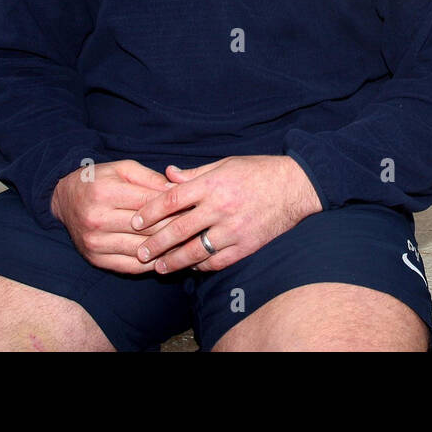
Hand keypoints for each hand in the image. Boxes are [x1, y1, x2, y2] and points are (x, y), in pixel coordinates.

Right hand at [50, 159, 183, 273]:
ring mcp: (95, 242)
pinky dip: (153, 264)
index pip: (149, 203)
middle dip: (176, 228)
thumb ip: (151, 179)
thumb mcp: (123, 169)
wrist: (64, 200)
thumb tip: (178, 191)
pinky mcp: (95, 259)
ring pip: (142, 249)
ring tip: (190, 244)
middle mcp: (97, 220)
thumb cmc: (99, 180)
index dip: (176, 206)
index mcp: (105, 193)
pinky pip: (131, 266)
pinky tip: (169, 257)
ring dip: (168, 249)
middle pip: (148, 229)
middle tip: (199, 228)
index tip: (196, 208)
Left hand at [130, 155, 321, 273]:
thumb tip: (167, 175)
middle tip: (139, 253)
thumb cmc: (258, 171)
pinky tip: (190, 267)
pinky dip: (201, 266)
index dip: (150, 212)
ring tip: (159, 267)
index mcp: (213, 184)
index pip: (172, 199)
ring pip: (195, 251)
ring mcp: (234, 229)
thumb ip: (194, 173)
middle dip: (155, 244)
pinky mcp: (246, 245)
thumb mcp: (225, 164)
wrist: (296, 186)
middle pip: (178, 230)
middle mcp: (220, 207)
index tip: (135, 222)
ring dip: (173, 261)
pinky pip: (217, 261)